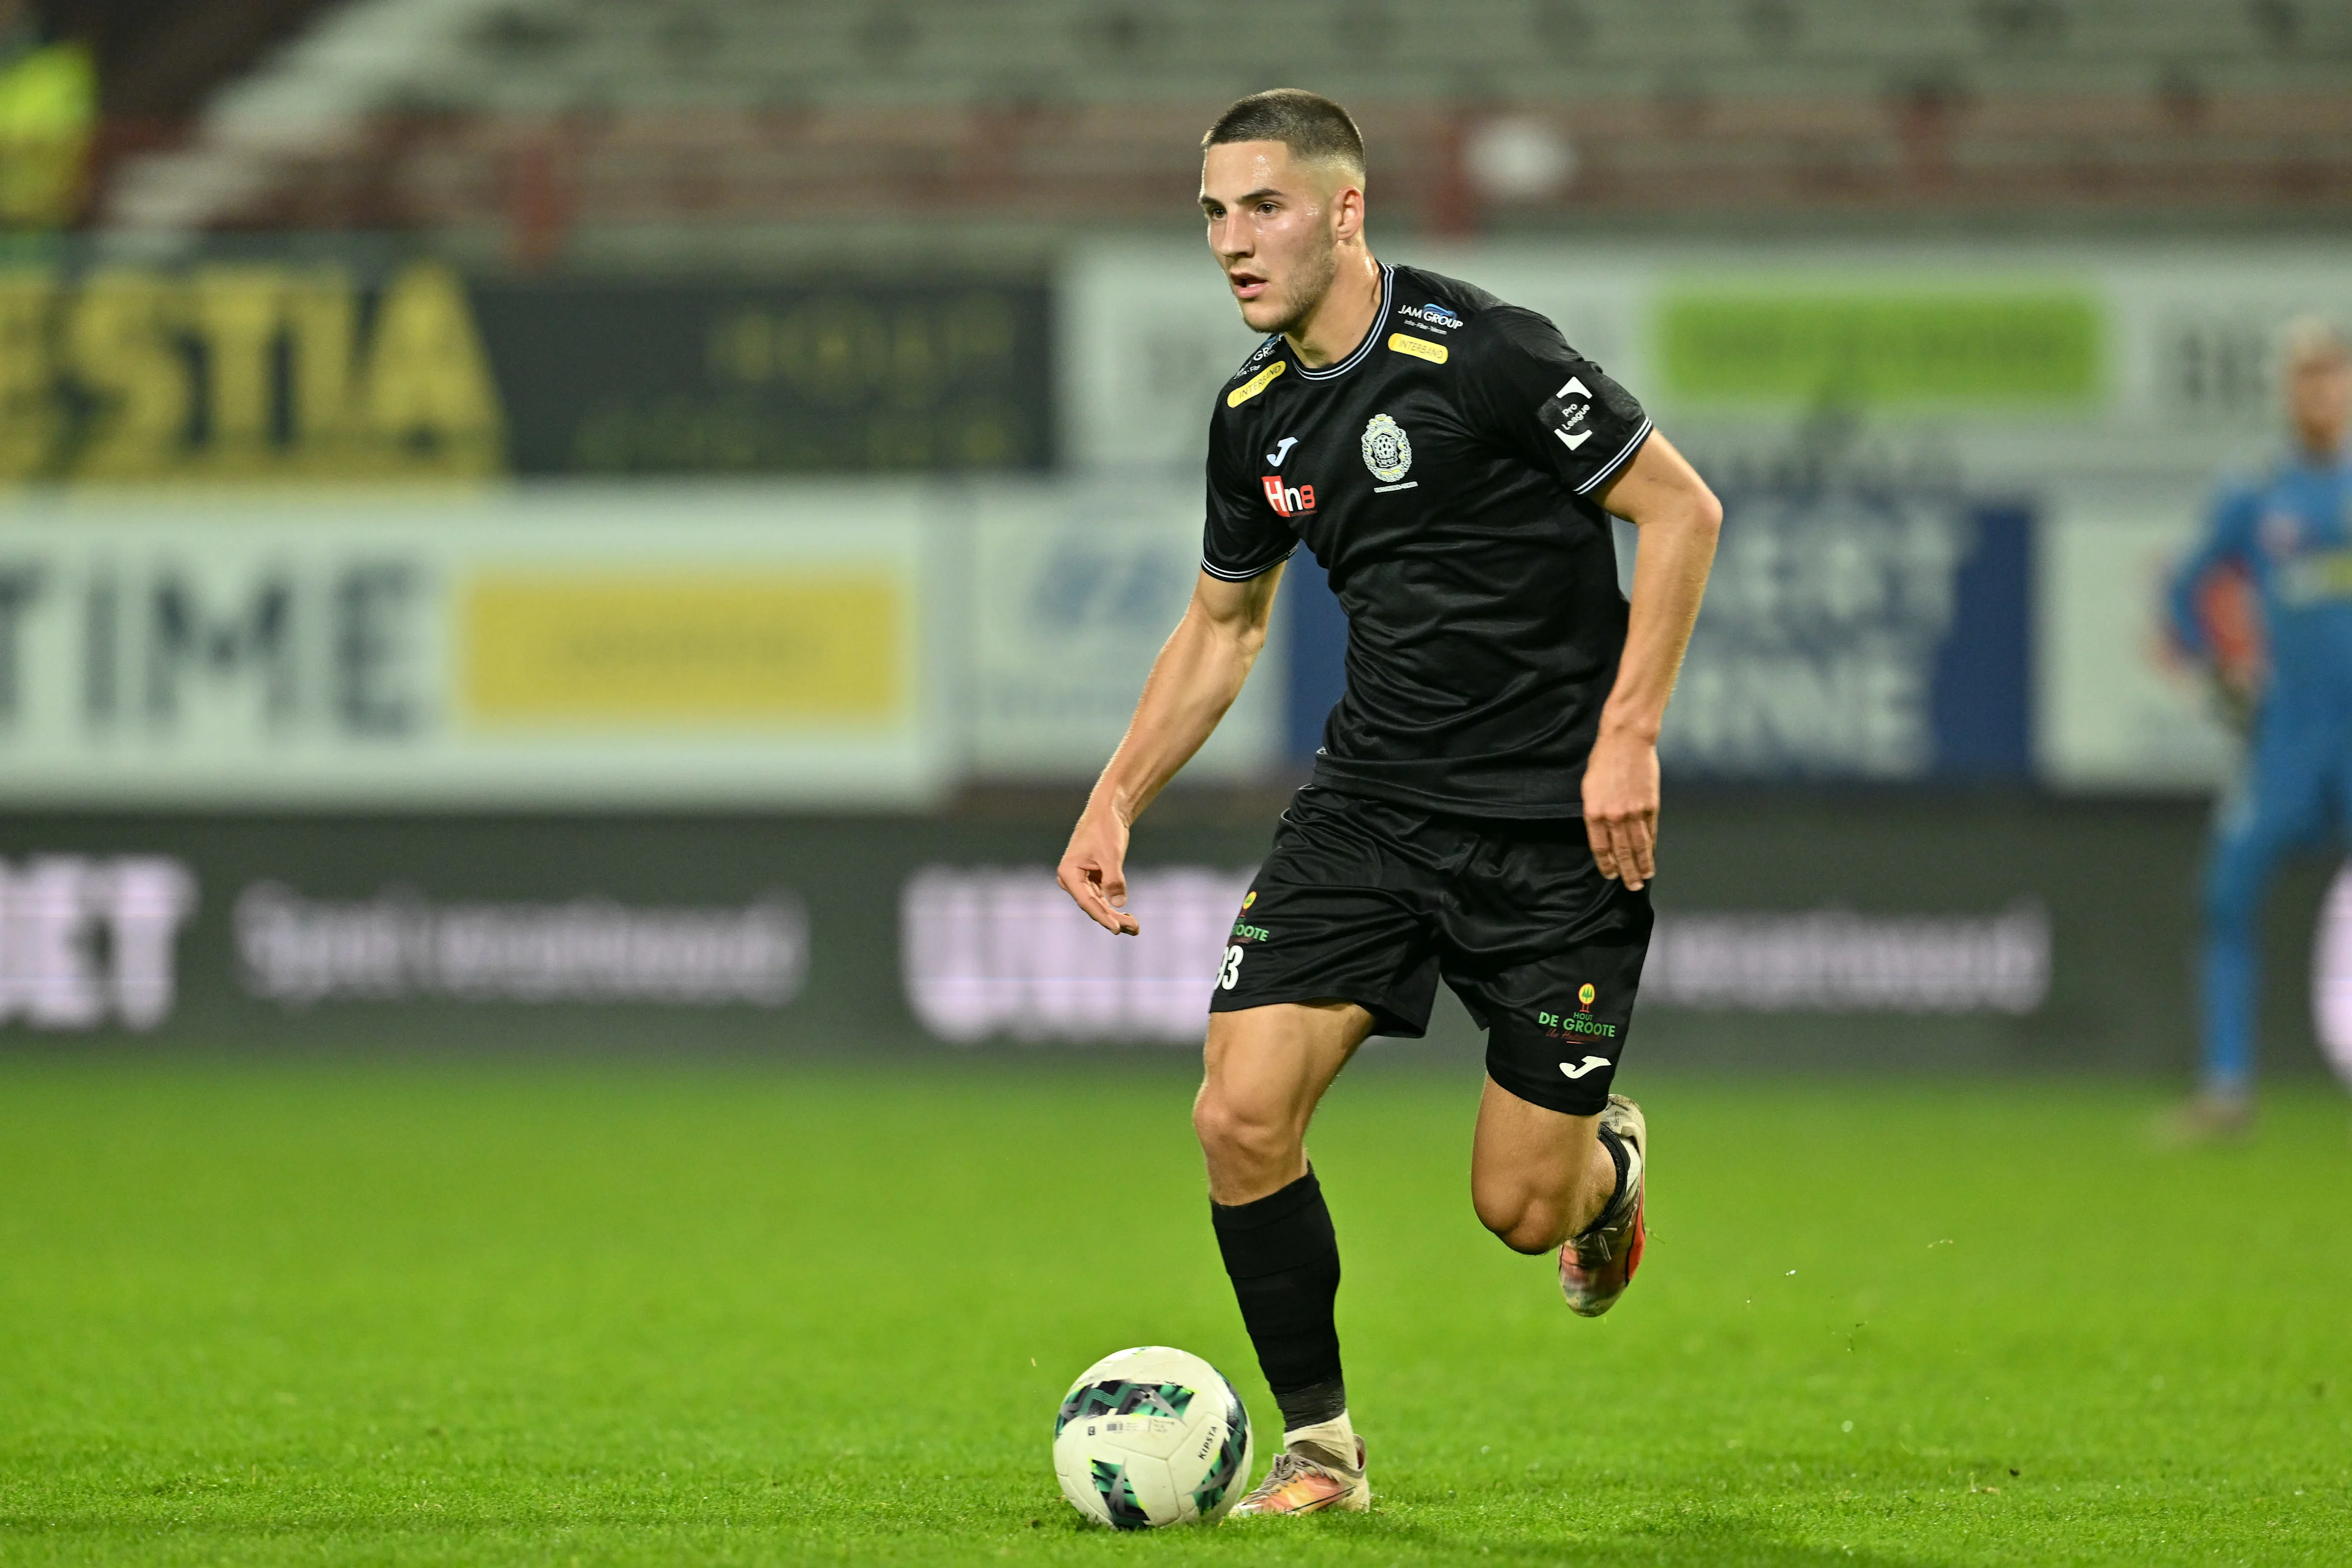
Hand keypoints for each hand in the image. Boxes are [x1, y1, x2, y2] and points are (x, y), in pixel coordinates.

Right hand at [1057, 806, 1140, 934]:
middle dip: (1113, 918)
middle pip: (1092, 905)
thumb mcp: (1111, 855)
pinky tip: (1128, 916)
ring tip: (1135, 928)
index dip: (1103, 916)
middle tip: (1134, 929)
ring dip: (1115, 915)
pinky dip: (1114, 905)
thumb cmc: (1106, 829)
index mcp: (1068, 873)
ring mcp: (1080, 881)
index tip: (1117, 929)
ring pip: (1098, 904)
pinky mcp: (1091, 879)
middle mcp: (1071, 879)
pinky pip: (1102, 897)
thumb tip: (1119, 904)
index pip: (1086, 901)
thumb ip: (1114, 881)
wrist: (1107, 812)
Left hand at [1582, 726, 1658, 889]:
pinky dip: (1651, 846)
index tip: (1611, 875)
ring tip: (1645, 877)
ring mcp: (1634, 812)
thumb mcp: (1589, 788)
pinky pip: (1651, 832)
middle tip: (1632, 887)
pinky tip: (1652, 856)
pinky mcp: (1650, 805)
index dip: (1606, 864)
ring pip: (1639, 846)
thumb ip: (1595, 812)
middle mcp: (1614, 816)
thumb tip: (1602, 833)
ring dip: (1643, 864)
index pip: (1600, 847)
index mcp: (1594, 812)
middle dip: (1627, 872)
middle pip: (1621, 852)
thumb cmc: (1604, 761)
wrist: (1626, 741)